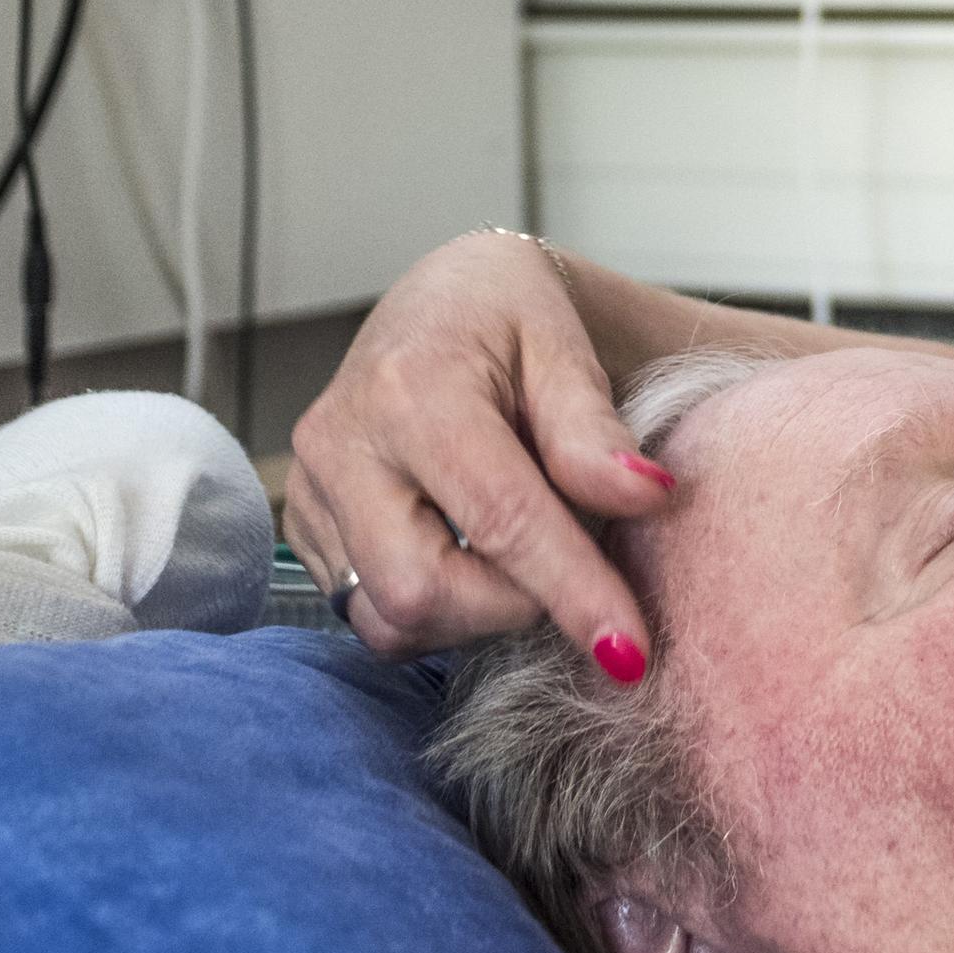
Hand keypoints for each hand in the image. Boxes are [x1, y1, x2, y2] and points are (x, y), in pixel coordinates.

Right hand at [285, 231, 670, 672]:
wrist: (442, 301)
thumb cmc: (509, 320)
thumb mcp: (565, 350)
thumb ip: (594, 432)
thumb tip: (648, 499)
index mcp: (411, 389)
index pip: (500, 518)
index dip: (572, 592)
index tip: (630, 651)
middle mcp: (342, 444)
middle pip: (422, 589)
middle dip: (513, 606)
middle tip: (572, 566)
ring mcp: (311, 491)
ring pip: (389, 618)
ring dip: (474, 614)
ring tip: (524, 555)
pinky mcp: (305, 528)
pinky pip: (369, 613)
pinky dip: (437, 608)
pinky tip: (475, 558)